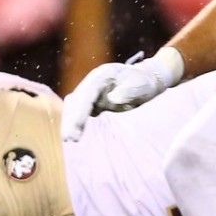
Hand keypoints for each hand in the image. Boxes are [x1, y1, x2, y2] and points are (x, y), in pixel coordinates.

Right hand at [60, 47, 184, 140]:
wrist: (147, 79)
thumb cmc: (144, 82)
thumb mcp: (142, 84)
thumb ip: (128, 91)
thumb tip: (112, 100)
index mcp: (102, 75)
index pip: (87, 94)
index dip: (80, 112)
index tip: (76, 128)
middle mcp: (92, 83)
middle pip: (76, 101)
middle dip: (71, 119)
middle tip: (68, 138)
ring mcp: (91, 93)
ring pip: (74, 107)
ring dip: (71, 123)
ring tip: (69, 139)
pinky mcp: (93, 102)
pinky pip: (81, 112)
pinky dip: (76, 123)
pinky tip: (75, 135)